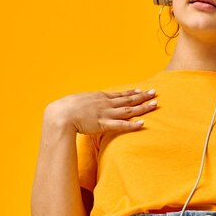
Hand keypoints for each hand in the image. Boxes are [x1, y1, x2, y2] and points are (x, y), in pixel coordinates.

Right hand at [44, 88, 158, 134]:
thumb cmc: (66, 108)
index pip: (120, 94)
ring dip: (143, 107)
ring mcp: (106, 113)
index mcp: (100, 97)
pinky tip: (143, 123)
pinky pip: (121, 125)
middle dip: (143, 96)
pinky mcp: (103, 124)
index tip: (142, 90)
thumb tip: (89, 105)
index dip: (132, 93)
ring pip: (129, 110)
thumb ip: (87, 103)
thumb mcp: (79, 101)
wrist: (60, 114)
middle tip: (155, 93)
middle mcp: (105, 103)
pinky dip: (132, 124)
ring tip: (155, 104)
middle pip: (128, 100)